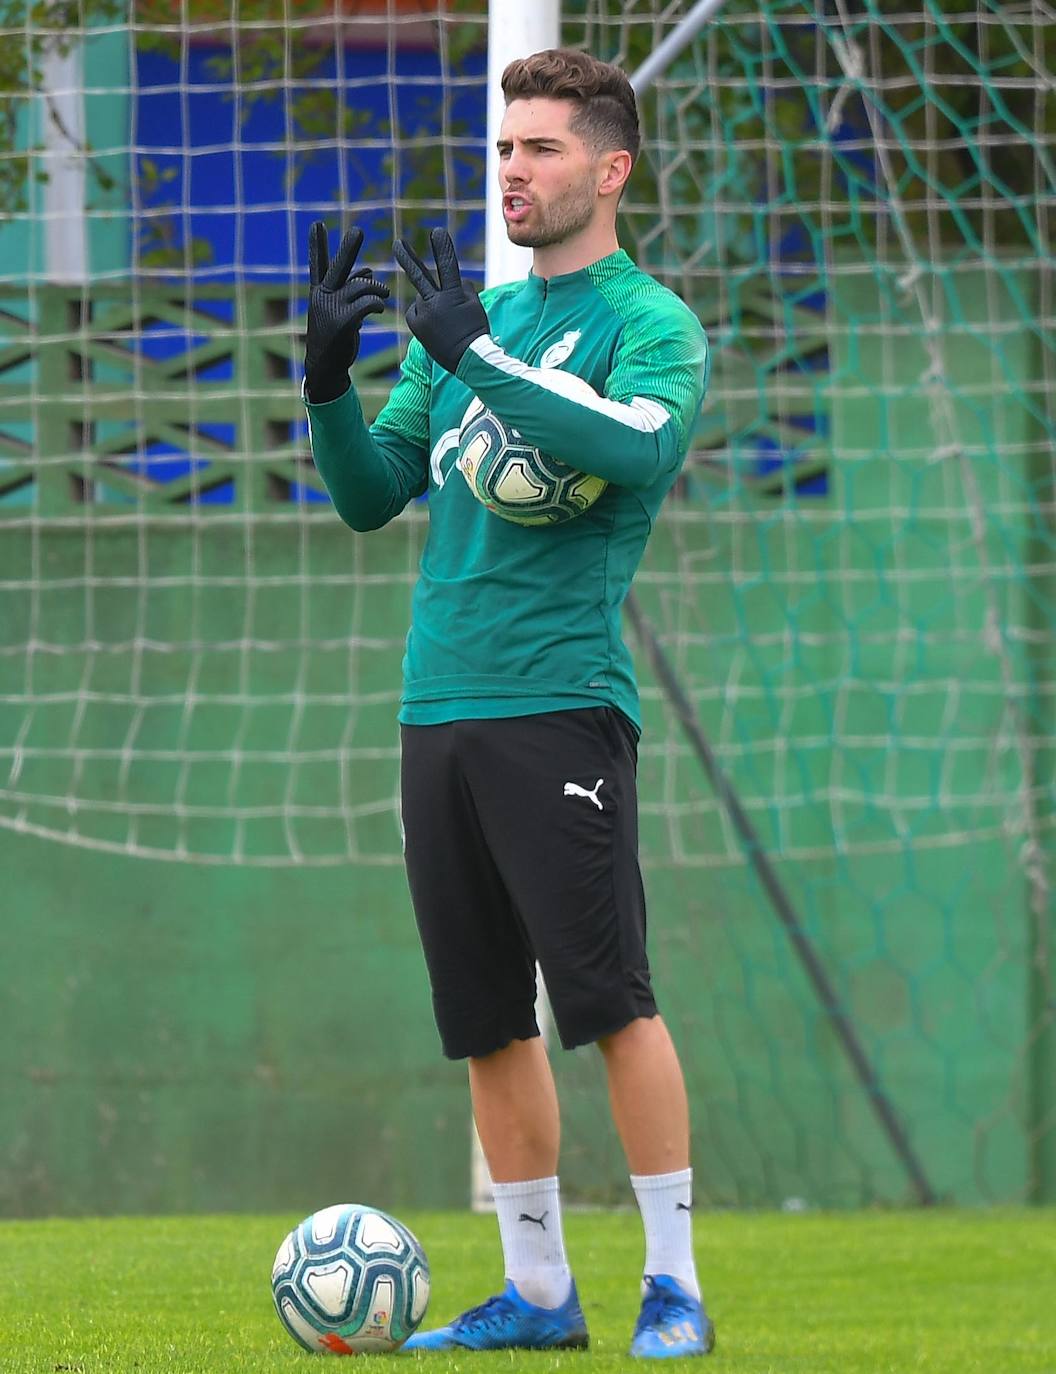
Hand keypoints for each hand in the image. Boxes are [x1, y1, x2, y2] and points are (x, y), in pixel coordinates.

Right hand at [305, 223, 388, 403]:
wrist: (326, 367)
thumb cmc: (335, 337)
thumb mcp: (340, 311)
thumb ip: (351, 289)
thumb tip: (368, 271)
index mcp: (319, 293)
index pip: (317, 264)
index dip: (317, 245)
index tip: (316, 225)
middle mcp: (322, 297)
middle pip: (338, 268)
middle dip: (349, 249)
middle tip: (358, 231)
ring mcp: (331, 309)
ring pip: (362, 287)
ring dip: (378, 288)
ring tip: (384, 294)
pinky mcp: (343, 322)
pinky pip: (367, 303)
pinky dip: (377, 302)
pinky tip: (380, 307)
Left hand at [393, 228, 488, 374]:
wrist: (469, 359)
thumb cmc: (476, 331)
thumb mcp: (475, 305)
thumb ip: (462, 288)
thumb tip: (448, 283)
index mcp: (454, 296)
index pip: (448, 266)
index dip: (442, 248)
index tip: (436, 232)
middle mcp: (436, 303)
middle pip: (419, 276)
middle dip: (407, 258)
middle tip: (397, 243)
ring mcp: (424, 315)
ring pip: (424, 298)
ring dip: (431, 303)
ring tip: (444, 322)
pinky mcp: (416, 325)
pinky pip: (417, 311)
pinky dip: (424, 315)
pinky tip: (435, 327)